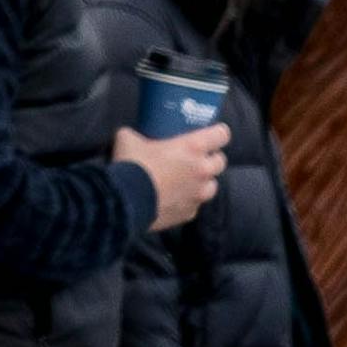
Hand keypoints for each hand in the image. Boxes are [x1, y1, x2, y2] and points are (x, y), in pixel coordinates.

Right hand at [120, 110, 233, 229]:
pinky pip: (194, 204)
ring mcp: (198, 195)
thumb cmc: (132, 165)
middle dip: (210, 158)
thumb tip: (131, 136)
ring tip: (186, 180)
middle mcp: (202, 171)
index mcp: (193, 147)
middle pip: (220, 161)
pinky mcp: (189, 213)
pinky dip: (187, 200)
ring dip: (202, 181)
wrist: (125, 200)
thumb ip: (136, 135)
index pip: (221, 135)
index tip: (211, 134)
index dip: (217, 132)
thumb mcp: (128, 138)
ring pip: (211, 186)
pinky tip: (171, 198)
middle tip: (194, 157)